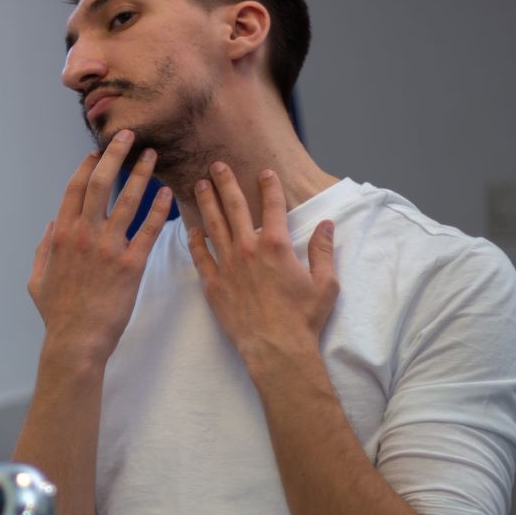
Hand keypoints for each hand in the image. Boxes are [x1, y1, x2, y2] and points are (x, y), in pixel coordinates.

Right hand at [28, 130, 172, 368]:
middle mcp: (85, 235)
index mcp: (61, 235)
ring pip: (128, 200)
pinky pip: (149, 230)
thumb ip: (43, 249)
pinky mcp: (132, 265)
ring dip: (142, 174)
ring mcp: (109, 249)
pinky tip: (169, 194)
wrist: (76, 341)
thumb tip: (51, 225)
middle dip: (115, 155)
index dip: (86, 166)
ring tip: (153, 157)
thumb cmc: (57, 314)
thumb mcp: (37, 279)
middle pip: (100, 183)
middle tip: (129, 136)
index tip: (97, 151)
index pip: (74, 189)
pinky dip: (160, 209)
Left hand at [187, 163, 337, 369]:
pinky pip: (199, 256)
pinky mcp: (213, 284)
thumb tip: (327, 226)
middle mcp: (248, 249)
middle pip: (234, 207)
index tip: (262, 171)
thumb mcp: (325, 283)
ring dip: (205, 202)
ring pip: (213, 225)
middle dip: (225, 182)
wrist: (276, 349)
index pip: (271, 206)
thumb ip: (324, 251)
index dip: (268, 186)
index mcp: (276, 245)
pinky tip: (188, 228)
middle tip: (216, 165)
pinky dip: (193, 240)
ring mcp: (227, 266)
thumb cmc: (304, 318)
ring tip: (198, 184)